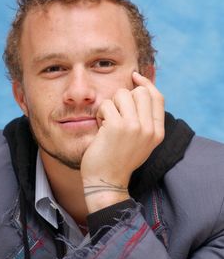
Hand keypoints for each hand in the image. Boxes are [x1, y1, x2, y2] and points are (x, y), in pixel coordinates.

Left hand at [81, 72, 164, 211]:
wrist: (106, 181)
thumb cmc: (119, 159)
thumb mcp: (141, 142)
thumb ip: (145, 120)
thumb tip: (139, 88)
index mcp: (157, 132)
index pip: (158, 97)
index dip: (146, 83)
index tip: (134, 77)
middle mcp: (149, 129)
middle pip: (140, 92)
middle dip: (124, 97)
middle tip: (116, 113)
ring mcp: (134, 127)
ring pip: (122, 94)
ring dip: (110, 105)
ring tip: (107, 121)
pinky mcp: (117, 127)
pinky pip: (106, 105)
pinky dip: (100, 113)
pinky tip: (100, 126)